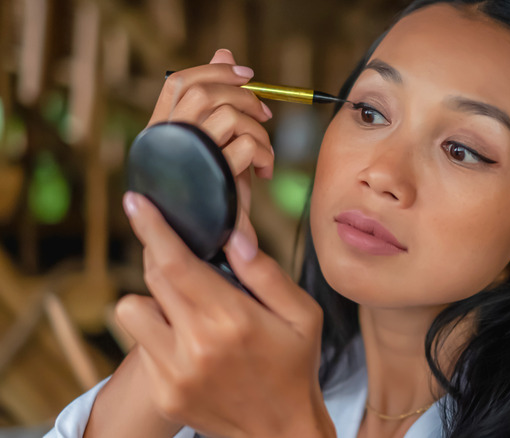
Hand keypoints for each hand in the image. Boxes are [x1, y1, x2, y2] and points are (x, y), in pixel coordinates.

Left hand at [116, 192, 333, 437]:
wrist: (282, 432)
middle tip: (182, 257)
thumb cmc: (295, 367)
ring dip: (153, 300)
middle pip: (151, 277)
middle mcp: (196, 345)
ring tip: (186, 310)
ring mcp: (174, 372)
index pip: (176, 262)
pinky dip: (157, 334)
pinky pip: (139, 345)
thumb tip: (234, 236)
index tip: (135, 202)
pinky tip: (188, 342)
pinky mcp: (163, 391)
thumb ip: (266, 273)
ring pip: (131, 310)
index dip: (152, 227)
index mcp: (233, 319)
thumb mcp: (303, 315)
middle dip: (160, 256)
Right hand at [150, 48, 273, 213]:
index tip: (248, 75)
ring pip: (228, 115)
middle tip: (264, 116)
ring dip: (257, 131)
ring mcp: (187, 159)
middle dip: (244, 97)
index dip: (214, 70)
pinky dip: (265, 154)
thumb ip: (220, 100)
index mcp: (161, 133)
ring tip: (264, 153)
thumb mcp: (219, 143)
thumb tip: (225, 49)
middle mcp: (166, 143)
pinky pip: (245, 145)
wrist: (212, 243)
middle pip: (205, 93)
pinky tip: (265, 172)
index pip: (179, 82)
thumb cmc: (216, 190)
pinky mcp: (212, 177)